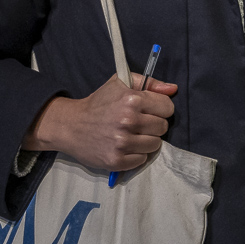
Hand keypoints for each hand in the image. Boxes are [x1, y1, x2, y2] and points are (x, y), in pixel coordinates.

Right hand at [22, 74, 176, 172]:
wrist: (71, 125)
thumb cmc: (99, 103)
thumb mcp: (120, 83)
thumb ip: (149, 83)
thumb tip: (173, 89)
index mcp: (132, 100)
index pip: (167, 108)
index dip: (160, 109)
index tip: (150, 110)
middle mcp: (128, 121)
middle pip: (163, 127)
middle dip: (153, 125)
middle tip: (139, 124)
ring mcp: (122, 143)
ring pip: (155, 145)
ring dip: (146, 141)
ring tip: (131, 135)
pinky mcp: (116, 160)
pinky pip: (142, 160)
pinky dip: (136, 154)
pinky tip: (124, 146)